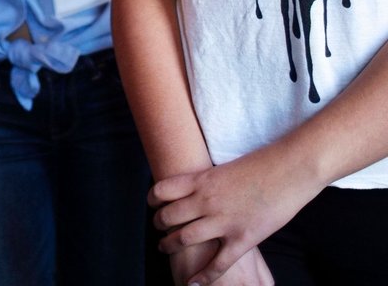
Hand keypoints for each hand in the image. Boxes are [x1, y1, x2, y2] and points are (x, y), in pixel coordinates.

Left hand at [151, 146, 319, 284]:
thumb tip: (197, 188)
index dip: (153, 199)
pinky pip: (217, 263)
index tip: (152, 204)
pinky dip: (203, 276)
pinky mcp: (242, 239)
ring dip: (170, 245)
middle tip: (158, 228)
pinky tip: (193, 283)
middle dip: (159, 224)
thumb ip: (208, 181)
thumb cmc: (259, 165)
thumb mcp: (223, 168)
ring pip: (184, 238)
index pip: (162, 189)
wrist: (287, 170)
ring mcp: (223, 221)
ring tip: (164, 247)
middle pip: (169, 215)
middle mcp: (206, 200)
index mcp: (201, 179)